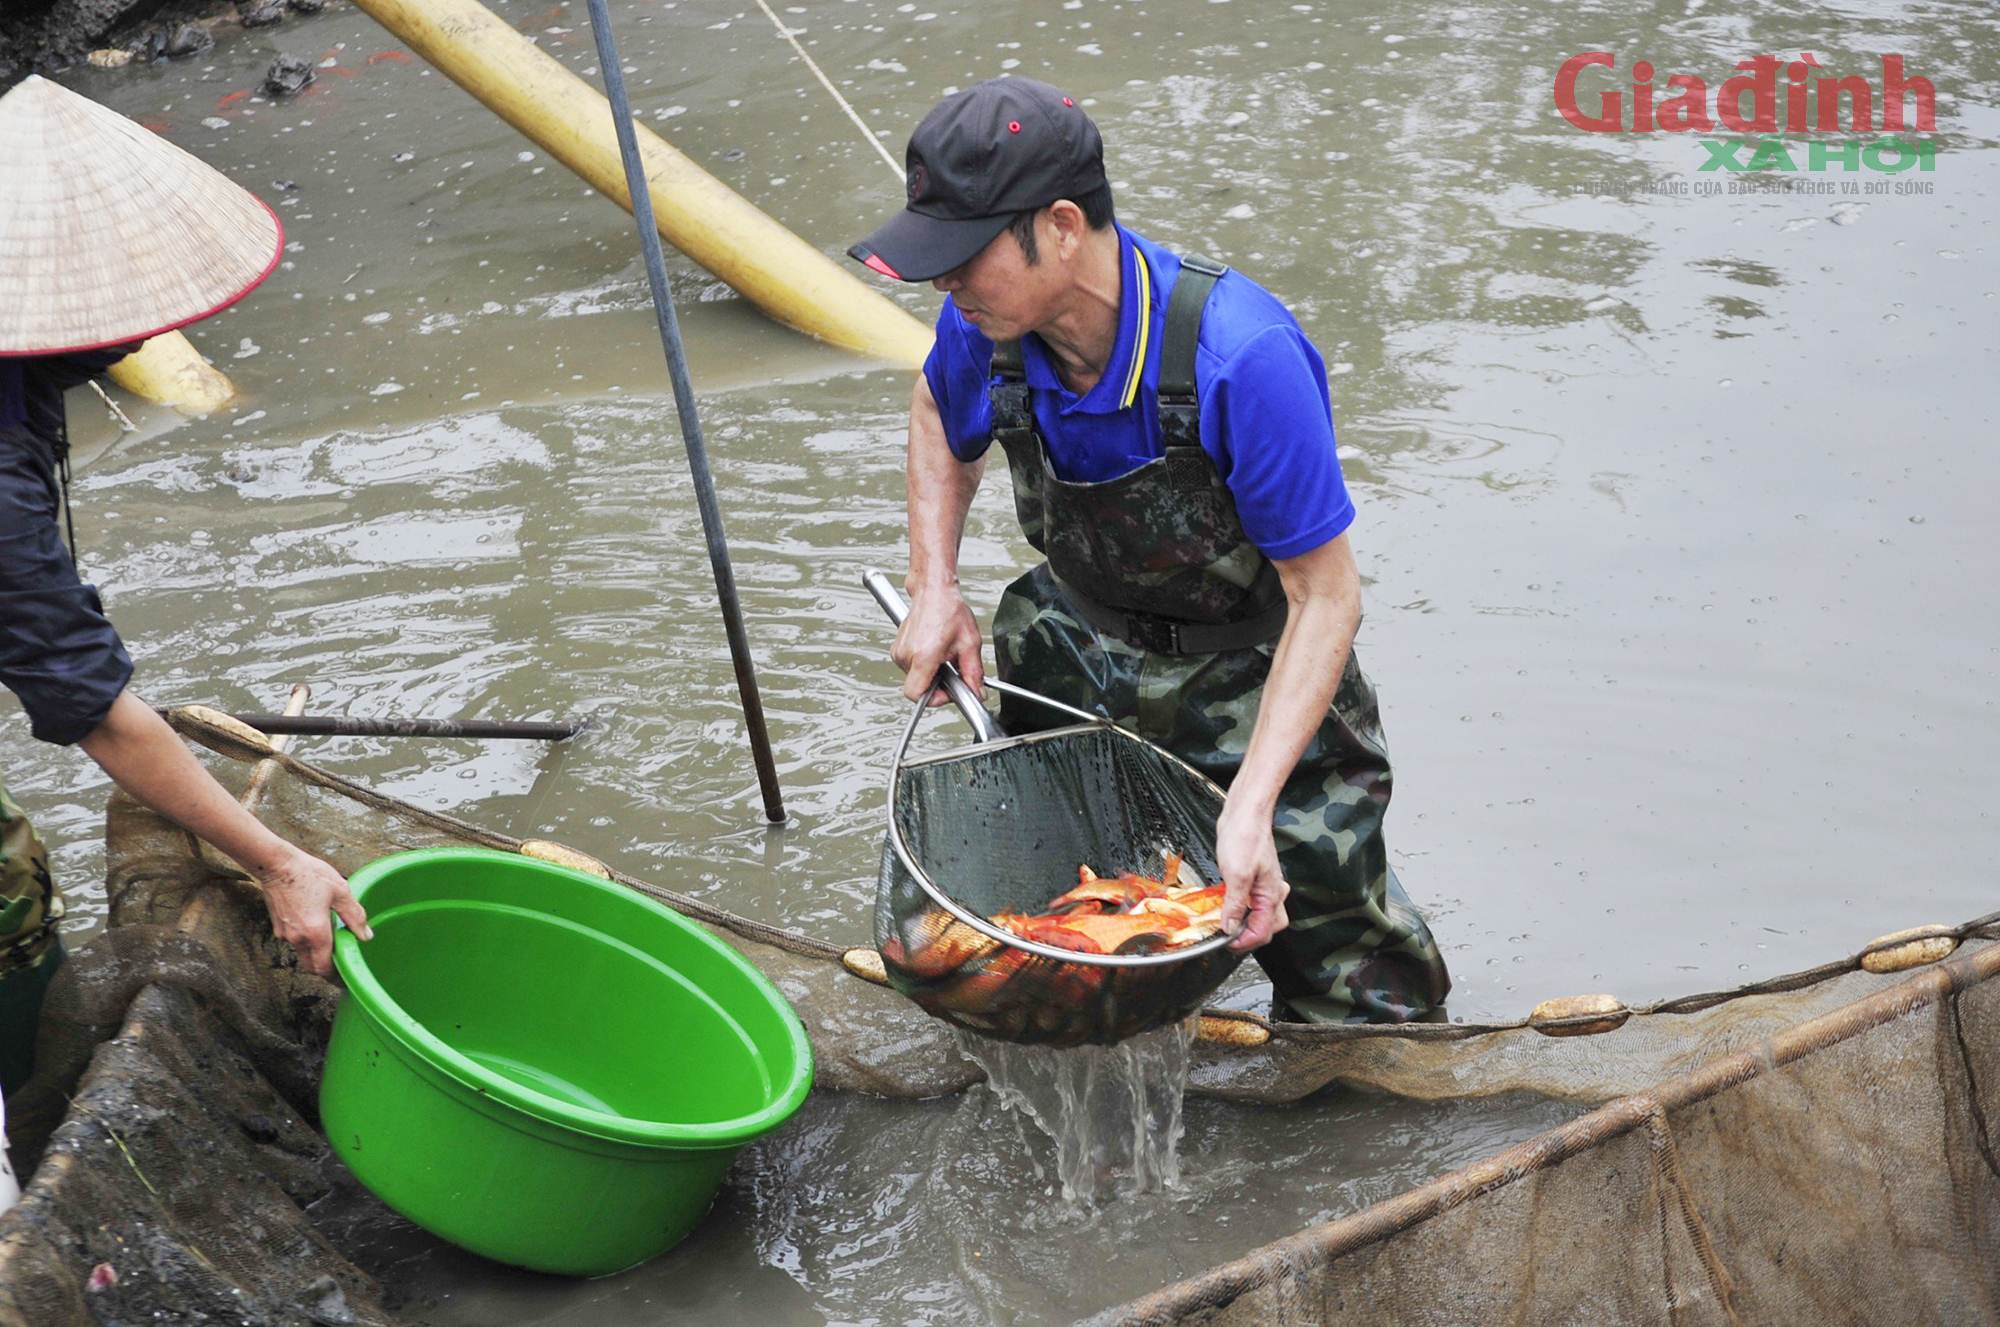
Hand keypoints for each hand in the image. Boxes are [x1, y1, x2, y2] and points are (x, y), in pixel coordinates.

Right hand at [250, 846, 370, 976]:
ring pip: (302, 953)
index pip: (324, 968)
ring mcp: (285, 934)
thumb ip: (354, 916)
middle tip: (341, 960)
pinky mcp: (278, 926)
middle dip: (325, 967)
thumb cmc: (309, 875)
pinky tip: (315, 924)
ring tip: (331, 938)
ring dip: (315, 952)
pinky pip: (294, 941)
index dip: (335, 977)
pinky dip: (305, 940)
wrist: (276, 865)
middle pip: (312, 965)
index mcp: (316, 933)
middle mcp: (298, 939)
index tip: (345, 978)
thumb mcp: (340, 892)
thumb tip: (366, 936)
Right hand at [891, 582, 985, 705]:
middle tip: (952, 670)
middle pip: (917, 687)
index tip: (949, 691)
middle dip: (937, 684)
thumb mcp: (969, 643)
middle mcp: (906, 655)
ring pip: (914, 678)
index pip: (916, 695)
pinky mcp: (897, 648)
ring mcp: (899, 651)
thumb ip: (974, 672)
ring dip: (931, 673)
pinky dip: (923, 665)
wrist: (933, 589)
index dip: (934, 699)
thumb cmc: (948, 609)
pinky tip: (935, 651)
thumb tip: (976, 692)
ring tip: (944, 655)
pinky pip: (910, 667)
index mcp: (923, 656)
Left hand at [1214, 799, 1289, 951]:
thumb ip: (1234, 904)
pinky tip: (1230, 906)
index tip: (1225, 944)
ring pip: (1263, 916)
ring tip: (1228, 926)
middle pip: (1268, 928)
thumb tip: (1230, 928)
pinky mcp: (1254, 877)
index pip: (1263, 931)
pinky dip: (1242, 910)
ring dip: (1247, 925)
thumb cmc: (1245, 836)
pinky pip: (1253, 902)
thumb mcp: (1237, 873)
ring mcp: (1264, 885)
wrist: (1245, 813)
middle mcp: (1272, 892)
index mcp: (1271, 895)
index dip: (1243, 943)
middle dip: (1249, 938)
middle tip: (1228, 940)